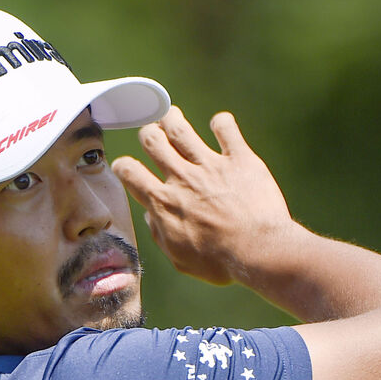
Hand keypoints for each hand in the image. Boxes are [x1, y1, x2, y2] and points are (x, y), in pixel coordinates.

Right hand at [112, 108, 292, 285]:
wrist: (257, 251)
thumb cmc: (219, 262)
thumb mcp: (180, 259)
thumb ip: (160, 234)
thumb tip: (151, 215)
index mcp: (163, 203)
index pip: (130, 173)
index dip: (123, 166)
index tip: (126, 167)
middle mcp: (182, 178)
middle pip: (152, 140)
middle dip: (148, 134)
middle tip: (154, 137)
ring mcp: (210, 165)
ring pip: (180, 127)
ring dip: (172, 118)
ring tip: (171, 117)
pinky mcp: (239, 158)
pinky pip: (225, 127)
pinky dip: (221, 123)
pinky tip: (220, 127)